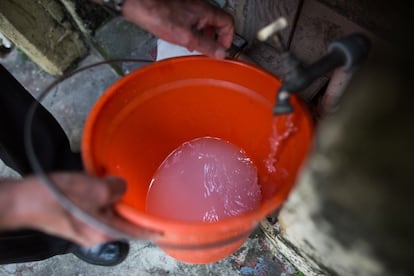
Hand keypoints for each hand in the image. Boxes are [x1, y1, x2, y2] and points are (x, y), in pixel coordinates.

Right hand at [4, 173, 156, 246]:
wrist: (23, 200)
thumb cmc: (58, 198)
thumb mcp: (95, 190)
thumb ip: (117, 189)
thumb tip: (121, 188)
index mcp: (105, 232)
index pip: (137, 232)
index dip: (153, 229)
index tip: (167, 230)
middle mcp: (98, 234)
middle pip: (123, 221)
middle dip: (132, 208)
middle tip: (143, 194)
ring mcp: (86, 228)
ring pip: (109, 213)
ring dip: (115, 199)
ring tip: (119, 185)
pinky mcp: (76, 219)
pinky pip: (96, 209)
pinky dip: (102, 197)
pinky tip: (100, 183)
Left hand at [122, 0, 233, 58]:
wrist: (140, 4)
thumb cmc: (159, 15)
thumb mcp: (187, 37)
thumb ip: (206, 46)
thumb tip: (221, 54)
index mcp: (206, 11)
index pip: (228, 23)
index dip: (228, 38)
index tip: (221, 49)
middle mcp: (200, 7)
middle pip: (218, 23)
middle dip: (216, 39)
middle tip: (211, 50)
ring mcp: (190, 7)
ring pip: (205, 23)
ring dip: (204, 36)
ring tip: (197, 47)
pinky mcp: (180, 10)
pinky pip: (193, 21)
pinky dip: (193, 32)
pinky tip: (184, 40)